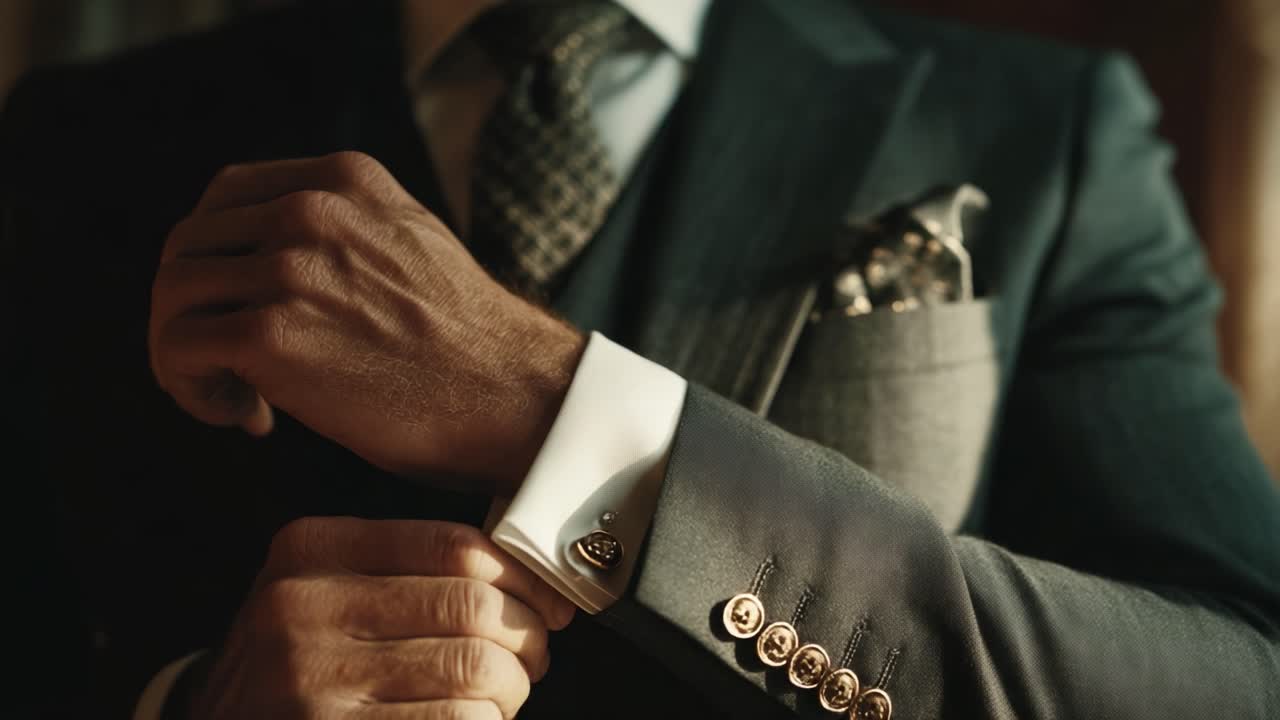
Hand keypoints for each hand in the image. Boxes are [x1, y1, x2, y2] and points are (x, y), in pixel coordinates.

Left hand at [148, 152, 586, 494]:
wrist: (512, 395)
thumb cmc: (468, 343)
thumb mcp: (409, 241)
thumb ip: (344, 230)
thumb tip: (275, 262)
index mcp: (344, 180)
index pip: (225, 196)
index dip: (216, 258)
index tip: (240, 309)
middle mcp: (310, 210)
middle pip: (188, 246)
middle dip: (193, 310)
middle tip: (230, 366)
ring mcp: (289, 268)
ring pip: (173, 297)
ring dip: (185, 354)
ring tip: (237, 397)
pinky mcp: (271, 335)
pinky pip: (179, 349)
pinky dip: (192, 389)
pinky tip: (246, 417)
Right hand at [188, 518, 575, 719]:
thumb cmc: (298, 657)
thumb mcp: (326, 590)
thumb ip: (410, 570)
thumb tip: (534, 586)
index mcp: (311, 549)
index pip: (455, 546)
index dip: (524, 577)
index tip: (550, 603)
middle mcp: (303, 608)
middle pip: (473, 607)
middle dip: (527, 637)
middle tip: (533, 656)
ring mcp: (313, 681)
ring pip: (474, 669)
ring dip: (511, 688)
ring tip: (503, 694)